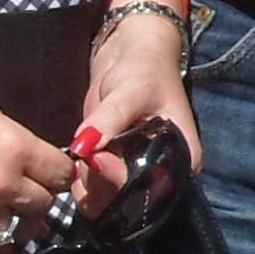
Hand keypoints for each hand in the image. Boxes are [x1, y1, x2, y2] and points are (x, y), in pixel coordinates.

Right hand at [0, 38, 71, 246]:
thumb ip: (16, 140)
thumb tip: (34, 161)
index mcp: (15, 146)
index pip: (61, 173)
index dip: (59, 175)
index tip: (52, 178)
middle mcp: (3, 182)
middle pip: (44, 204)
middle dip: (38, 199)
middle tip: (27, 196)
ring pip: (18, 228)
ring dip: (13, 221)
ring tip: (1, 211)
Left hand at [76, 0, 196, 211]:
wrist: (130, 52)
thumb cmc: (144, 68)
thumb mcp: (131, 91)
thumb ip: (109, 119)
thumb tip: (83, 147)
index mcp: (179, 159)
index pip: (152, 189)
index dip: (121, 181)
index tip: (98, 157)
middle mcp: (160, 172)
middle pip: (128, 201)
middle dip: (101, 186)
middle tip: (85, 156)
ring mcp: (134, 169)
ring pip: (108, 200)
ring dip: (87, 186)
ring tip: (80, 156)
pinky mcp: (112, 163)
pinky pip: (96, 188)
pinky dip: (82, 182)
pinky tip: (74, 163)